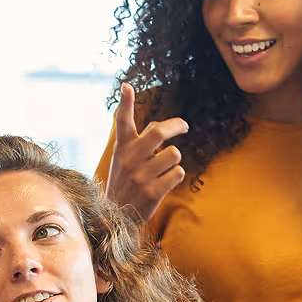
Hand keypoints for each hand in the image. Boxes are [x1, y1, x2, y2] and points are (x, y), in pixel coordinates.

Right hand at [103, 82, 187, 223]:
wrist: (116, 216)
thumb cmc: (125, 181)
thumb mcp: (124, 159)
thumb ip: (140, 141)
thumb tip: (162, 125)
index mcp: (122, 148)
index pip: (122, 121)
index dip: (125, 102)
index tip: (126, 85)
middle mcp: (130, 159)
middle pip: (159, 132)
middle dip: (177, 126)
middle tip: (184, 126)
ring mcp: (140, 176)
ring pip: (174, 154)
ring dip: (174, 159)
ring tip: (164, 169)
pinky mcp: (152, 192)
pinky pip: (178, 173)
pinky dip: (176, 176)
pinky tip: (165, 183)